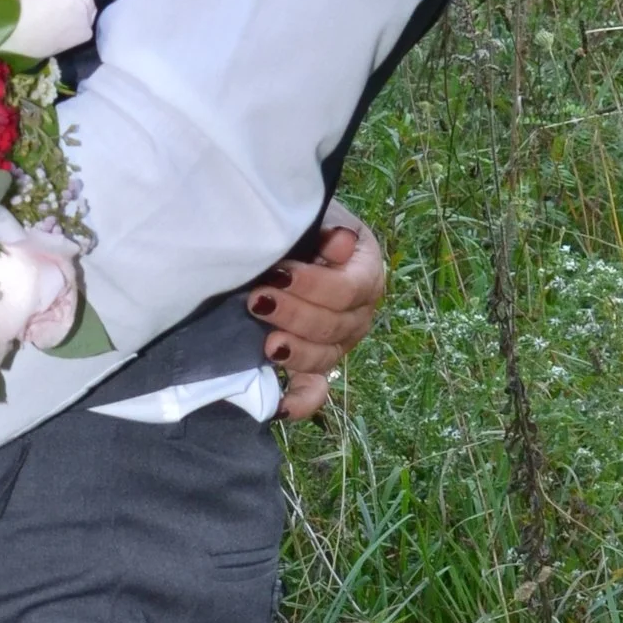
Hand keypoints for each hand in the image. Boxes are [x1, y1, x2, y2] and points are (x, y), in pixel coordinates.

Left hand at [248, 201, 387, 418]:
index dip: (314, 285)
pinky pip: (314, 389)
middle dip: (295, 314)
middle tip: (257, 300)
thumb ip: (326, 227)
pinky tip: (280, 408)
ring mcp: (337, 342)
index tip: (277, 273)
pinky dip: (299, 401)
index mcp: (366, 272)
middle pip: (336, 325)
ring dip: (295, 352)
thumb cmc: (298, 224)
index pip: (349, 289)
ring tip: (266, 343)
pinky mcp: (313, 364)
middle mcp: (358, 312)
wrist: (280, 238)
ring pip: (325, 357)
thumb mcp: (314, 215)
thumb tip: (340, 242)